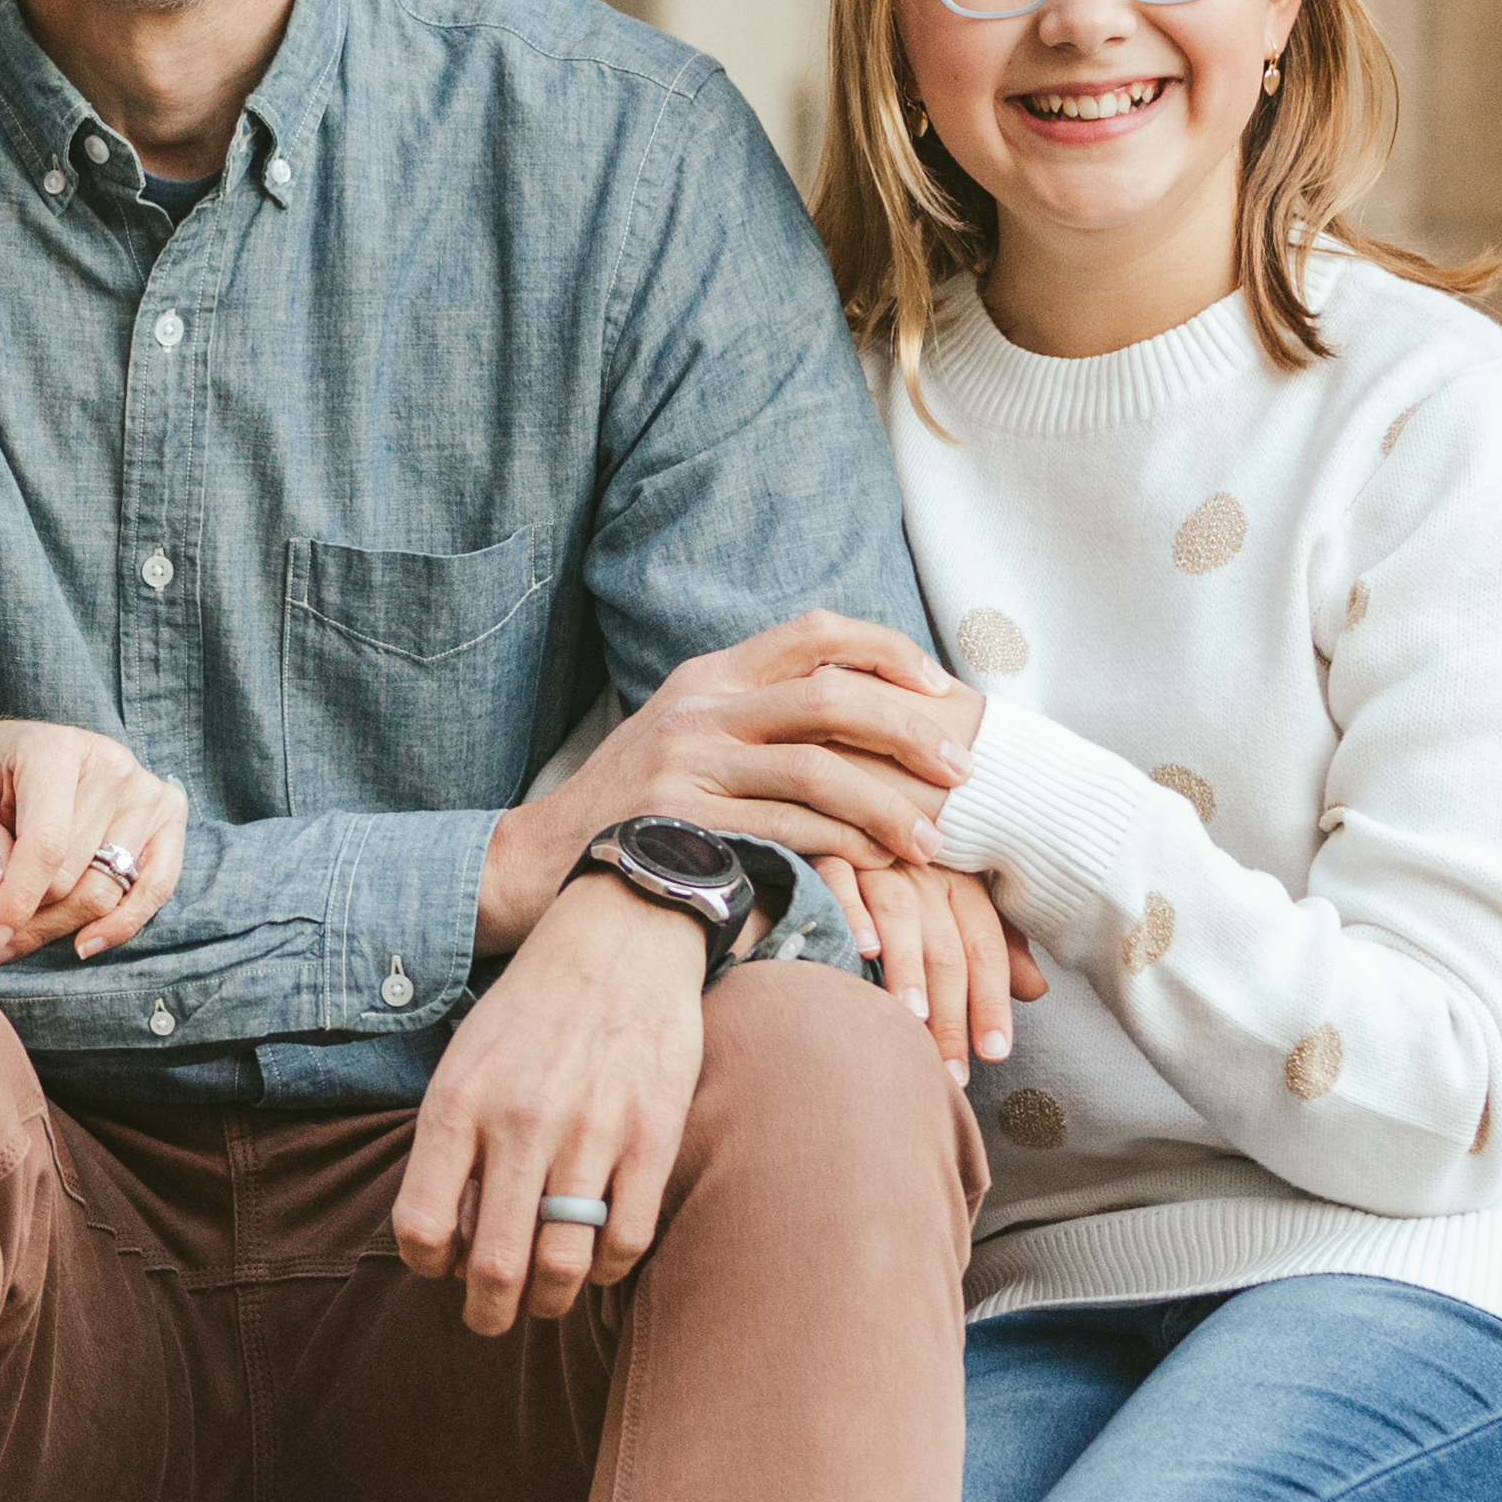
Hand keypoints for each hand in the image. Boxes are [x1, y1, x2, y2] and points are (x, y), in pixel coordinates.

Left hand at [0, 717, 188, 963]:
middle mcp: (112, 766)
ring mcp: (147, 791)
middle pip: (72, 876)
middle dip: (24, 918)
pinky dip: (121, 926)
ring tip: (15, 938)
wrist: (30, 748)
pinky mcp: (169, 816)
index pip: (46, 843)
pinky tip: (85, 945)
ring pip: (105, 893)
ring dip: (56, 928)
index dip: (18, 900)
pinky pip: (156, 888)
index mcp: (56, 752)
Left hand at [390, 879, 710, 1336]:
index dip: (428, 1268)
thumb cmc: (530, 1012)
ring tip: (544, 1297)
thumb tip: (450, 1243)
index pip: (422, 1228)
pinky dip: (606, 1271)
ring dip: (548, 1300)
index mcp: (458, 1104)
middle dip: (488, 1312)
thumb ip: (451, 1146)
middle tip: (491, 1318)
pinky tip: (595, 1258)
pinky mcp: (652, 1136)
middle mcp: (520, 1123)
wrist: (618, 940)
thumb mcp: (463, 1062)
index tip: (443, 1269)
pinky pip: (626, 1242)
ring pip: (562, 1267)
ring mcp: (591, 1133)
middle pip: (495, 1267)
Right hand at [482, 614, 984, 953]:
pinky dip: (840, 850)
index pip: (813, 632)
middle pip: (827, 697)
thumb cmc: (633, 809)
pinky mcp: (678, 825)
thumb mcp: (685, 737)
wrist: (540, 866)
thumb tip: (854, 709)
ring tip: (932, 840)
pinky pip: (781, 831)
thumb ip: (754, 716)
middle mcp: (697, 709)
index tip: (938, 686)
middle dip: (908, 733)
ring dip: (885, 806)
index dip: (887, 649)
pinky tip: (878, 870)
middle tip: (961, 770)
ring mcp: (683, 766)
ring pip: (813, 770)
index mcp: (707, 676)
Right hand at [845, 857, 1044, 1066]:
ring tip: (913, 1019)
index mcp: (966, 884)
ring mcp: (880, 860)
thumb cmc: (917, 866)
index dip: (991, 1002)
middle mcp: (929, 872)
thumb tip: (1036, 991)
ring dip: (907, 968)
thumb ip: (999, 945)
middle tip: (949, 1068)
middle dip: (950, 1012)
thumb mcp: (965, 898)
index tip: (994, 1054)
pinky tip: (862, 950)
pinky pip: (842, 880)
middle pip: (946, 948)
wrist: (864, 806)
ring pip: (900, 916)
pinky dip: (853, 914)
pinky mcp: (831, 849)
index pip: (987, 949)